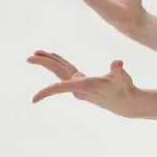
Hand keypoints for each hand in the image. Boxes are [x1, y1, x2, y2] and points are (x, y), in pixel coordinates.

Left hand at [28, 52, 143, 116]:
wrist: (127, 104)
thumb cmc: (125, 90)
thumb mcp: (123, 79)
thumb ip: (119, 71)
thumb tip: (117, 63)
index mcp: (85, 85)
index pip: (61, 87)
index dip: (47, 92)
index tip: (33, 100)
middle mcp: (79, 87)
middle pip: (58, 74)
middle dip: (44, 64)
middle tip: (29, 57)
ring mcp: (80, 85)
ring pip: (61, 72)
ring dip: (50, 61)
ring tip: (36, 53)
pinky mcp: (82, 82)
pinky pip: (66, 72)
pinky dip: (59, 63)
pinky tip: (54, 56)